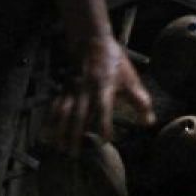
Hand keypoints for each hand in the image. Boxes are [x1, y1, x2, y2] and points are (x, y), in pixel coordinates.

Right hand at [48, 35, 154, 153]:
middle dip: (74, 134)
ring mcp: (73, 89)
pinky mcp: (65, 88)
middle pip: (78, 114)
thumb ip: (140, 101)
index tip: (104, 141)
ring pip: (63, 112)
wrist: (91, 40)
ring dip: (60, 130)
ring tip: (58, 147)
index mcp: (104, 87)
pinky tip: (46, 132)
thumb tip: (149, 122)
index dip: (103, 125)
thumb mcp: (130, 78)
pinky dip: (50, 120)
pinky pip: (55, 106)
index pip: (103, 109)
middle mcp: (86, 90)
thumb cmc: (114, 62)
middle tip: (73, 154)